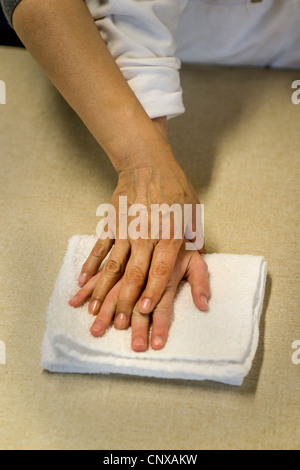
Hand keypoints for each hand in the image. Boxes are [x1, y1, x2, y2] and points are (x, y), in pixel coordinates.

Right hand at [71, 137, 204, 331]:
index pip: (160, 268)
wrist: (148, 163)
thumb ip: (198, 247)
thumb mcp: (195, 216)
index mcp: (169, 235)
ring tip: (93, 310)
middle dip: (124, 300)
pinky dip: (90, 264)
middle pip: (134, 273)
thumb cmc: (176, 190)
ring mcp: (125, 230)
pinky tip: (82, 281)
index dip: (153, 290)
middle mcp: (146, 236)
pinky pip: (99, 247)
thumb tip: (204, 265)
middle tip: (116, 323)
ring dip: (102, 289)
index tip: (146, 309)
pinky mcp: (111, 223)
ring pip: (112, 264)